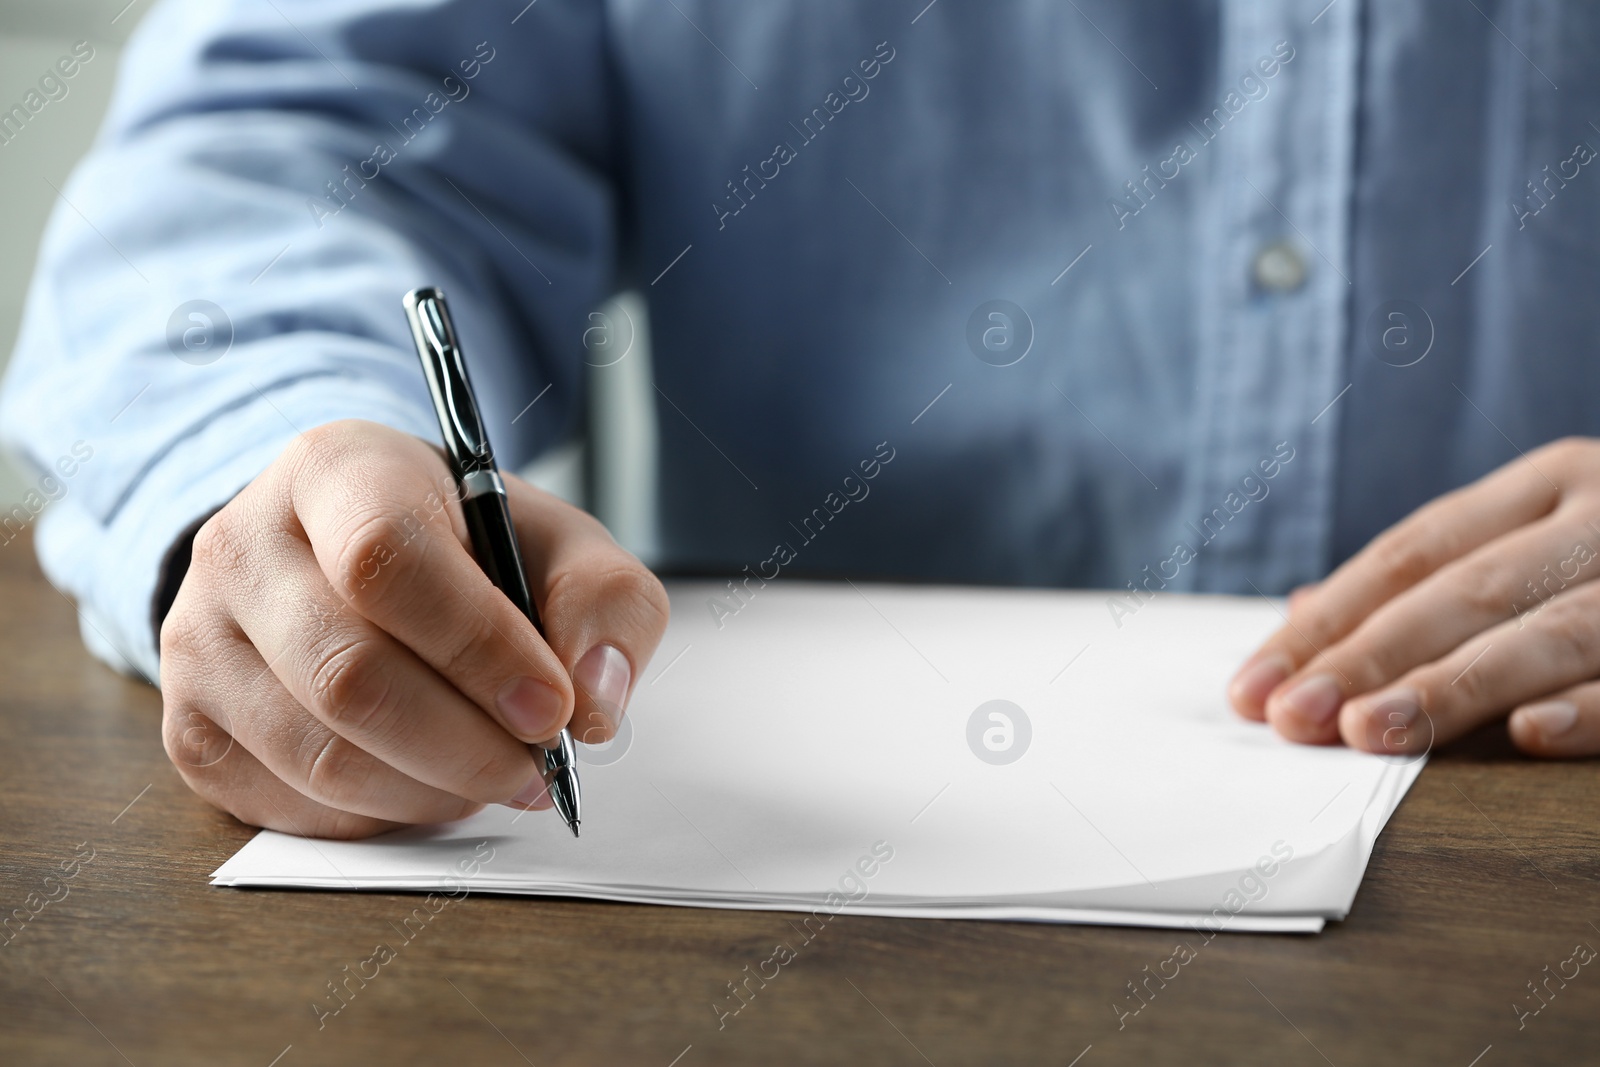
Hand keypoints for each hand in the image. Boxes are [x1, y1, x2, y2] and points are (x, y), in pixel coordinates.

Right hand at [159, 419, 668, 837]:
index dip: (477, 648)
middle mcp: (243, 546)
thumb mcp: (557, 543)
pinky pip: (289, 805)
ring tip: (494, 777)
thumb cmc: (467, 550)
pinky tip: (427, 785)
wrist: (349, 557)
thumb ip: (603, 603)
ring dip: (431, 791)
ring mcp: (199, 640)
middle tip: (538, 768)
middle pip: (347, 674)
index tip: (553, 708)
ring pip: (319, 756)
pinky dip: (379, 817)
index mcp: (336, 471)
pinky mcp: (190, 726)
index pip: (385, 560)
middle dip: (466, 745)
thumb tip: (595, 698)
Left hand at [1228, 437, 1599, 758]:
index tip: (1254, 688)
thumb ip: (1434, 574)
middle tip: (1294, 717)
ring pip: (1551, 631)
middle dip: (1368, 656)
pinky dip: (1590, 707)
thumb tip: (1300, 609)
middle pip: (1466, 588)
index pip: (1410, 554)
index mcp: (1549, 484)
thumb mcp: (1539, 537)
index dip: (1326, 622)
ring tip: (1368, 730)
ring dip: (1452, 687)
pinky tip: (1530, 733)